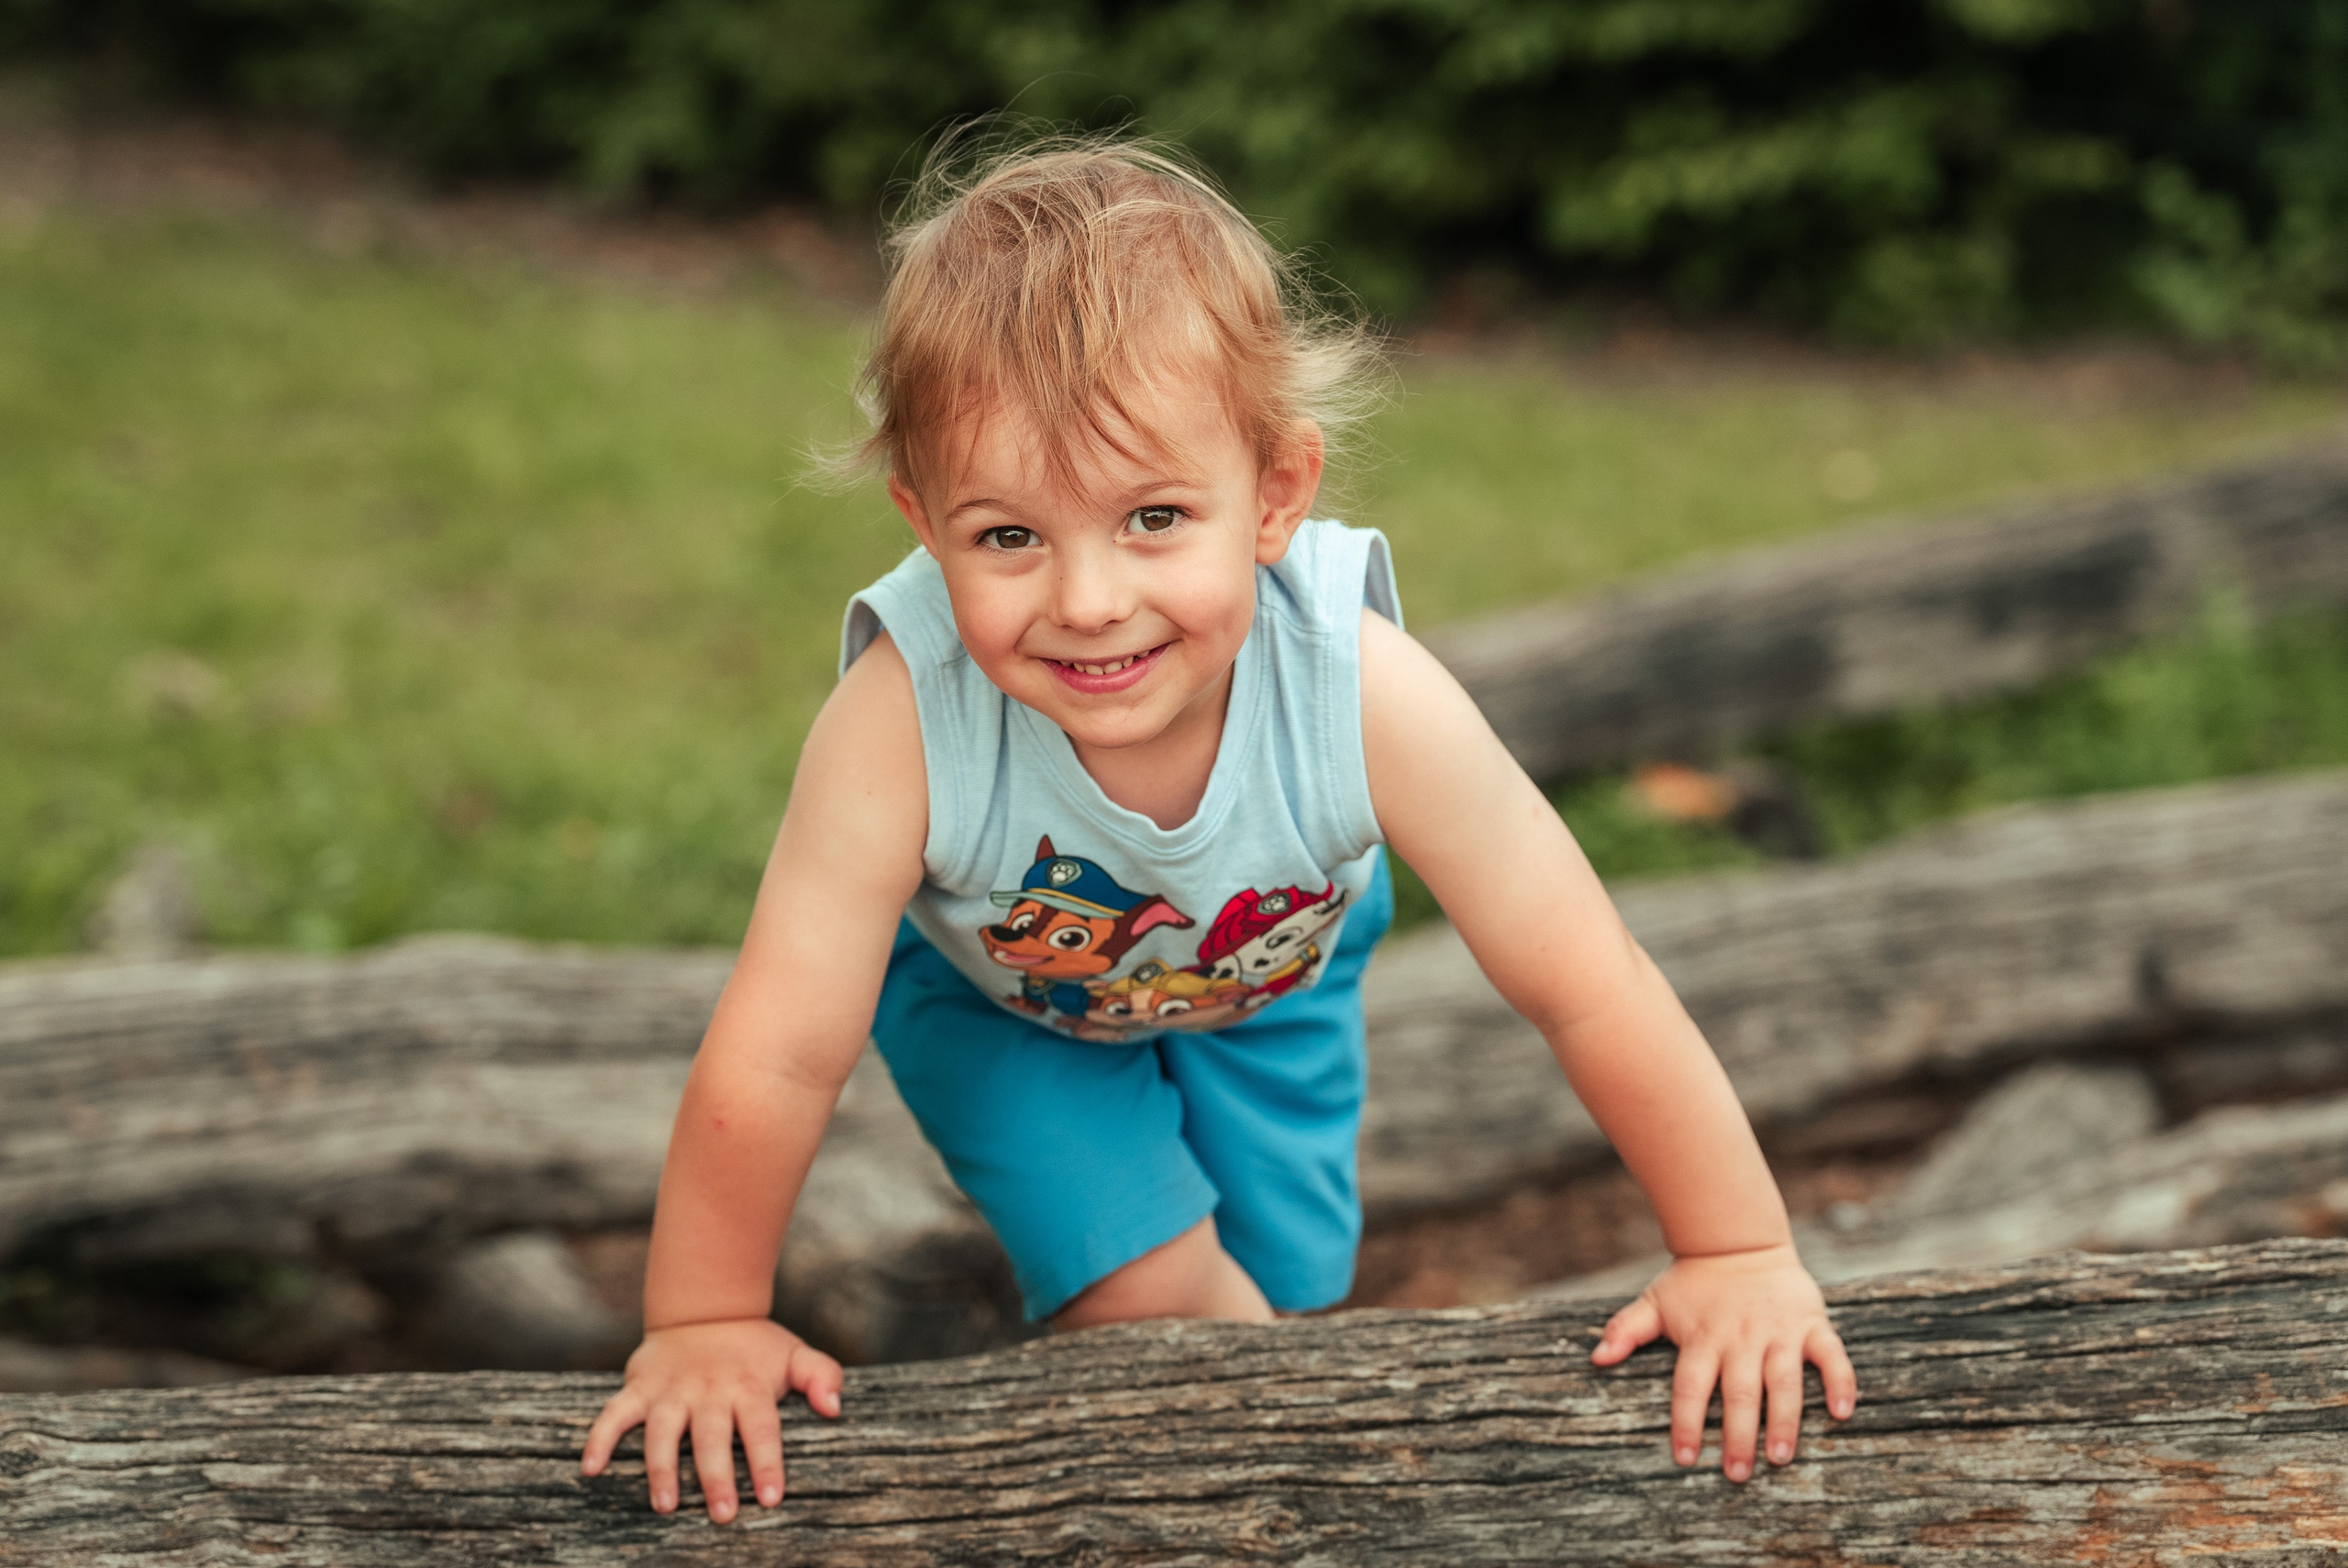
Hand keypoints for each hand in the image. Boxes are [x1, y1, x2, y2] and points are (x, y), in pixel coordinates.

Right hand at [580, 1317, 844, 1520]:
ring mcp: (670, 1391)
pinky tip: (591, 1469)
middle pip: (712, 1437)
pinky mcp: (638, 1388)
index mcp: (748, 1386)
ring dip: (661, 1468)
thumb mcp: (794, 1353)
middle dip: (717, 1476)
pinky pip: (613, 1414)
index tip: (772, 1498)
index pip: (761, 1428)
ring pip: (663, 1432)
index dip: (767, 1462)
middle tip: (722, 1514)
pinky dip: (599, 1439)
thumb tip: (835, 1407)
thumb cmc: (754, 1347)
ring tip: (666, 1505)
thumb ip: (821, 1375)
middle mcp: (708, 1390)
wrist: (704, 1309)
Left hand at [1588, 1242, 1855, 1481]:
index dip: (1685, 1423)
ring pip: (1784, 1381)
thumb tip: (1596, 1357)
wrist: (1739, 1240)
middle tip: (1737, 1474)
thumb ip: (1627, 1329)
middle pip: (1738, 1393)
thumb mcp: (1655, 1301)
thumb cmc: (1694, 1281)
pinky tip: (1842, 1412)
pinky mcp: (1811, 1324)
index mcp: (1702, 1338)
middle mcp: (1741, 1338)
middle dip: (1737, 1436)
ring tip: (1780, 1455)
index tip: (1684, 1458)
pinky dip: (1840, 1382)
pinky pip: (1831, 1355)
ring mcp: (1778, 1332)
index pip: (1689, 1387)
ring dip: (1783, 1420)